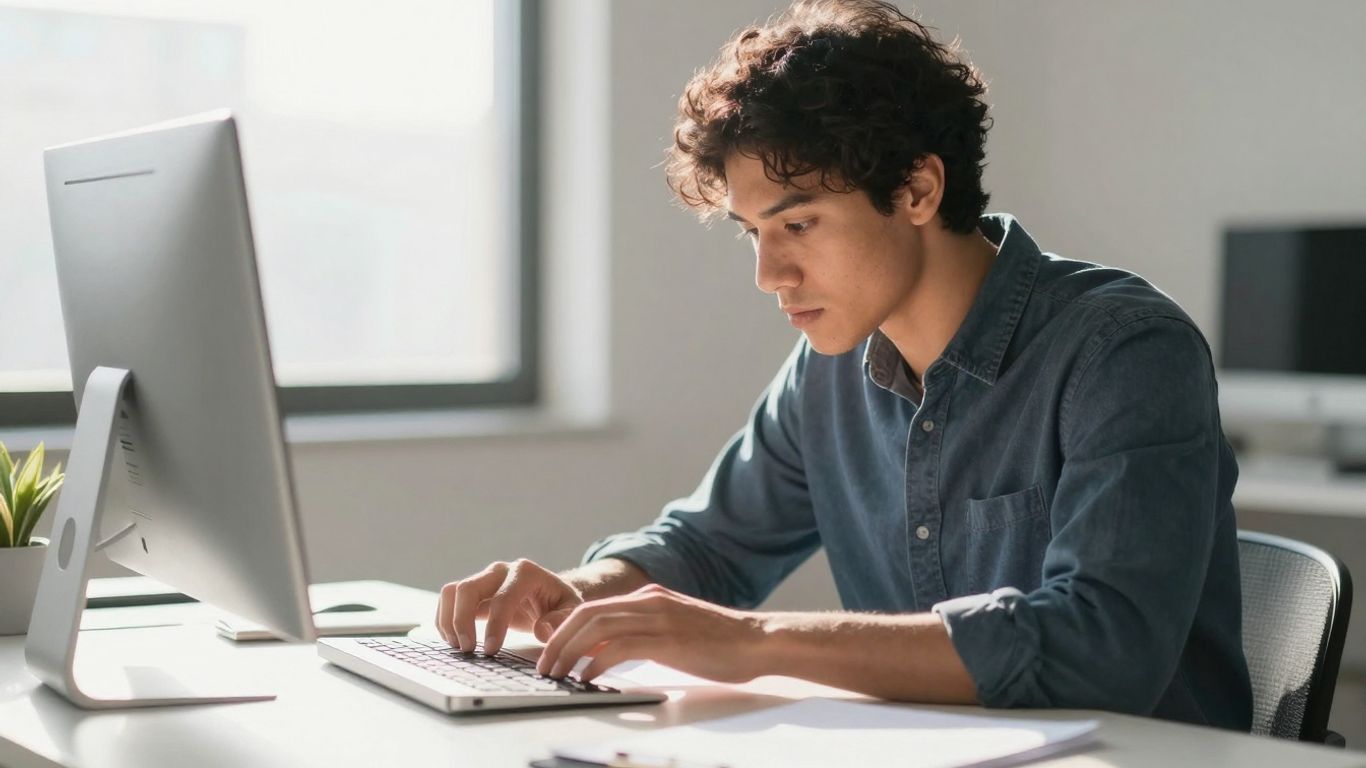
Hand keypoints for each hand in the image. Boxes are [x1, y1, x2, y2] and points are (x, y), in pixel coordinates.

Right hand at [436, 559, 582, 654]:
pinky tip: (454, 641)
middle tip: (467, 650)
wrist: (553, 594)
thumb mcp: (571, 611)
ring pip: (452, 592)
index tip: (490, 651)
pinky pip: (449, 600)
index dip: (494, 625)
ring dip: (448, 620)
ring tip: (458, 646)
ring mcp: (485, 578)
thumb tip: (542, 630)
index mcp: (526, 573)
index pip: (503, 598)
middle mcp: (501, 570)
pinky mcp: (475, 591)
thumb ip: (562, 620)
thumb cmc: (562, 604)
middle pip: (468, 589)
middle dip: (462, 621)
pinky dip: (445, 620)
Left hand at [535, 583, 765, 683]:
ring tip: (557, 675)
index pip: (592, 608)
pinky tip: (588, 679)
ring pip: (597, 628)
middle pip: (586, 615)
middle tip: (543, 665)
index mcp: (648, 597)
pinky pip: (620, 648)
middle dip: (558, 640)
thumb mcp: (673, 630)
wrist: (758, 640)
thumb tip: (604, 654)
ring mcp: (658, 618)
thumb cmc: (719, 642)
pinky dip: (596, 663)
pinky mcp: (668, 640)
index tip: (549, 651)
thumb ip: (641, 634)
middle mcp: (649, 601)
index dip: (564, 629)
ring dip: (570, 653)